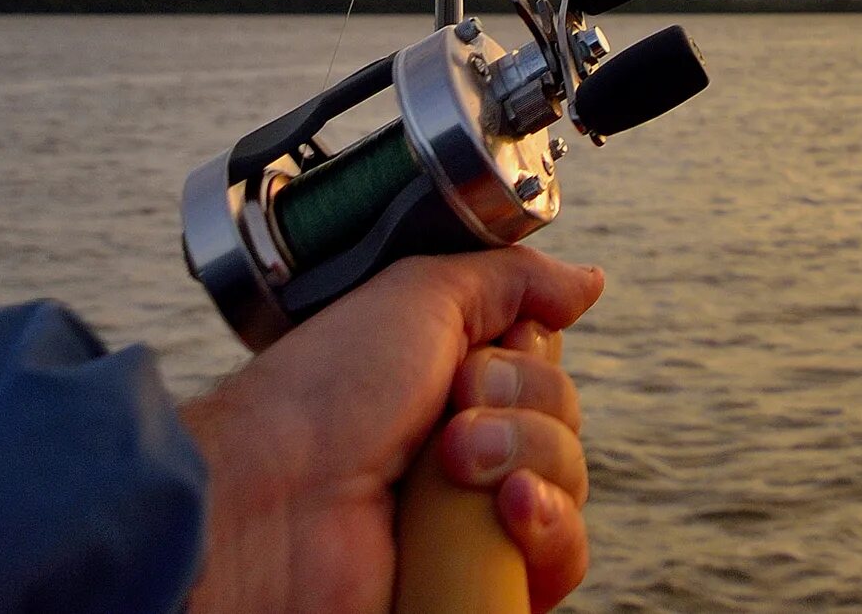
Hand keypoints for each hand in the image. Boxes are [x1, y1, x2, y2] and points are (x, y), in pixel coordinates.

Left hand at [181, 248, 605, 613]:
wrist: (273, 497)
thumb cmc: (324, 394)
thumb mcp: (420, 295)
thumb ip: (512, 279)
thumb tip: (589, 283)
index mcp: (453, 390)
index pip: (546, 371)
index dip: (529, 358)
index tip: (482, 354)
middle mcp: (468, 455)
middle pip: (566, 422)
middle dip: (524, 404)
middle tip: (454, 409)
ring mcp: (473, 525)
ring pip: (571, 483)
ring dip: (528, 456)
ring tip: (456, 463)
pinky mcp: (480, 584)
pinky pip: (565, 558)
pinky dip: (550, 527)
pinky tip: (512, 508)